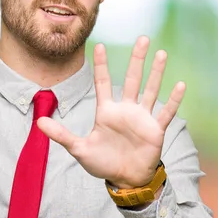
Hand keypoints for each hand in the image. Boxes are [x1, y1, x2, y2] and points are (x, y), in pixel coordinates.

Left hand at [38, 36, 184, 188]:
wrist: (125, 179)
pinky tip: (180, 85)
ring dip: (156, 73)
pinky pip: (166, 112)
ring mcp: (142, 118)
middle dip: (137, 59)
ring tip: (162, 54)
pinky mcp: (155, 129)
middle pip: (132, 78)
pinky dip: (173, 100)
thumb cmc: (102, 163)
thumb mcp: (79, 149)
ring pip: (150, 90)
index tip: (100, 45)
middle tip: (143, 38)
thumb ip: (61, 134)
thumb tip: (38, 122)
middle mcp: (126, 110)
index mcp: (107, 111)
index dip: (102, 65)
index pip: (103, 82)